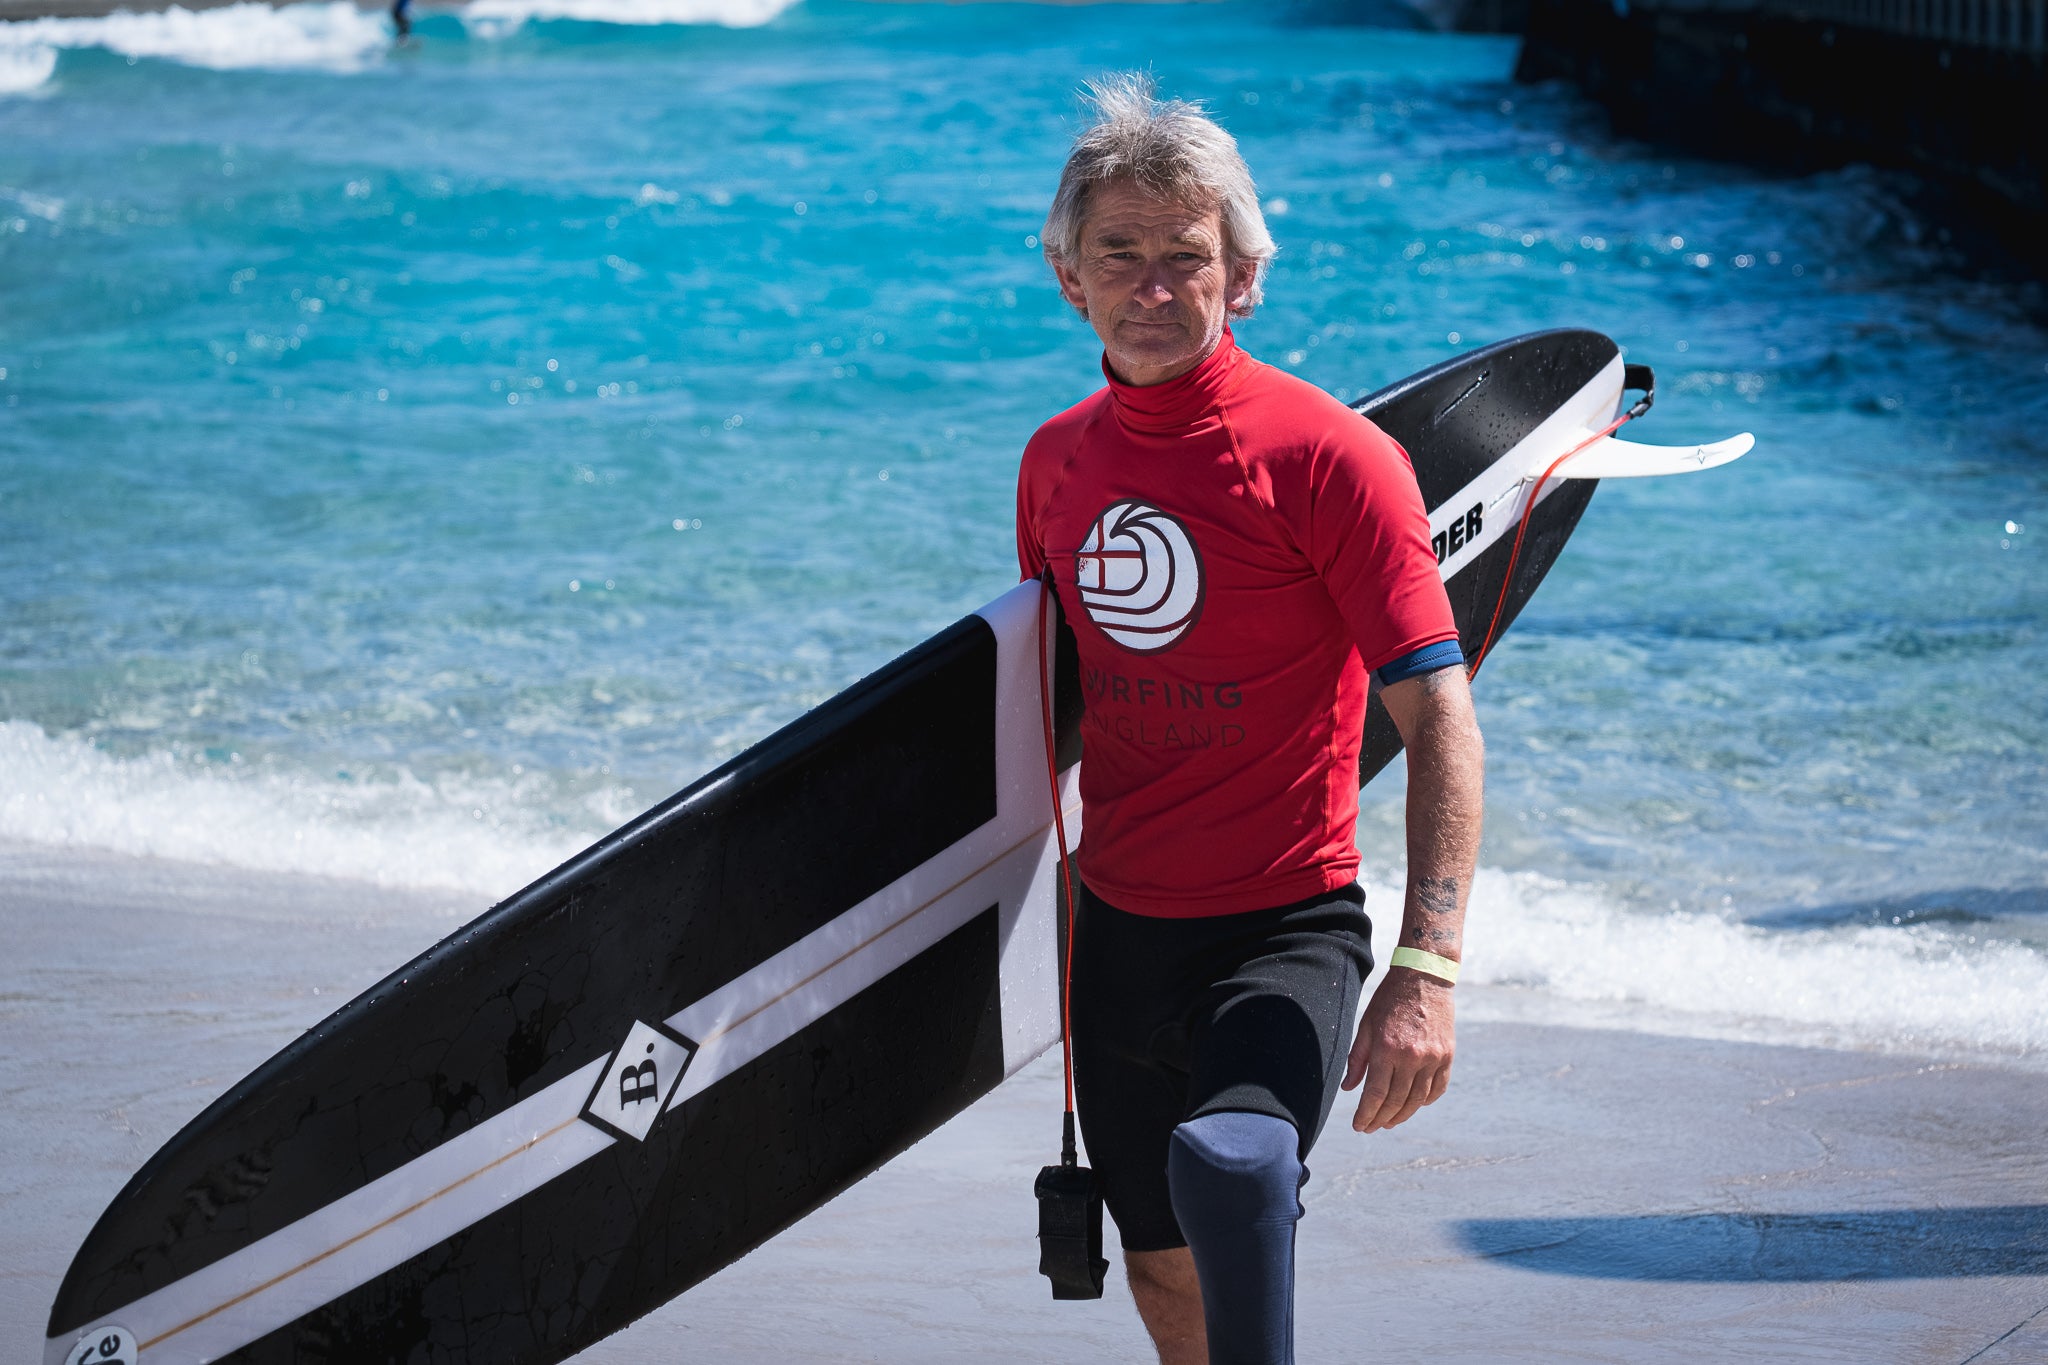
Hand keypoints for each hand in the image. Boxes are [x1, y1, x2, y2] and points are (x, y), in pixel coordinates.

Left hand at [1340, 967, 1454, 1132]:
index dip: (1365, 1114)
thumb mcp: (1366, 1025)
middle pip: (1395, 1101)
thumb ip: (1357, 1058)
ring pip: (1417, 1099)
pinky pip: (1438, 1088)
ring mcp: (1433, 1058)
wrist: (1424, 976)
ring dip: (1402, 1115)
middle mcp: (1411, 1057)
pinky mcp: (1447, 1055)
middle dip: (1380, 1119)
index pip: (1374, 1094)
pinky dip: (1425, 1101)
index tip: (1358, 1126)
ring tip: (1389, 1122)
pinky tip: (1414, 1106)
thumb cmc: (1389, 999)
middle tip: (1371, 1127)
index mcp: (1387, 1049)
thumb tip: (1349, 1088)